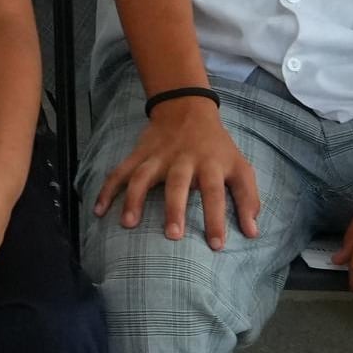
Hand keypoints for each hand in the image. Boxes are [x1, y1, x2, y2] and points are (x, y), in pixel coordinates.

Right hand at [94, 96, 261, 248]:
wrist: (186, 107)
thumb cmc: (217, 146)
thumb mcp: (240, 166)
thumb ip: (248, 199)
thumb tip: (253, 233)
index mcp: (211, 164)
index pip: (214, 192)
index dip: (215, 218)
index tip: (216, 245)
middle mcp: (183, 160)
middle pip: (177, 184)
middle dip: (174, 209)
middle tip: (172, 235)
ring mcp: (157, 157)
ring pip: (143, 177)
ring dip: (134, 199)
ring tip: (128, 224)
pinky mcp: (139, 155)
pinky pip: (120, 172)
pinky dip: (107, 189)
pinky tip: (99, 210)